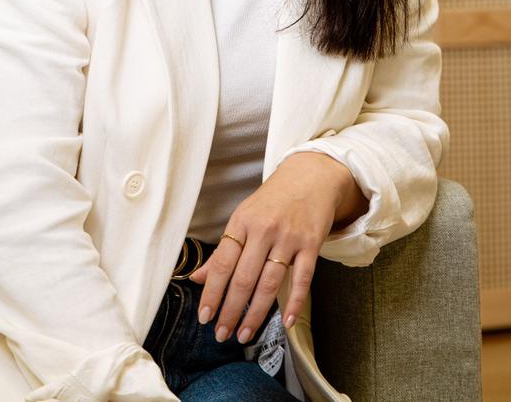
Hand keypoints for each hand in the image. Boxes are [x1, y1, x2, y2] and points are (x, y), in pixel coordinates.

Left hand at [188, 151, 366, 345]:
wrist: (311, 176)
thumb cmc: (273, 200)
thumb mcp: (244, 216)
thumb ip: (223, 249)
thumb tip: (199, 278)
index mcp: (242, 222)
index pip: (222, 263)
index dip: (212, 293)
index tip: (204, 316)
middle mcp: (264, 230)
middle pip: (243, 278)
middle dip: (230, 310)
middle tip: (221, 334)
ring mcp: (289, 237)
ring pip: (269, 283)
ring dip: (255, 314)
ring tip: (244, 334)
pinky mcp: (311, 244)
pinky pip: (302, 279)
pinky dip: (294, 303)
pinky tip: (287, 322)